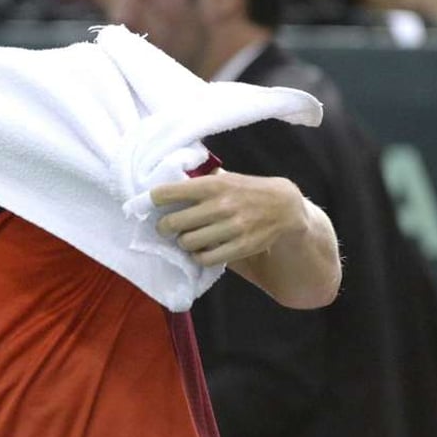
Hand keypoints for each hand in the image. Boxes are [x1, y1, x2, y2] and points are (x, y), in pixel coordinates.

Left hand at [150, 170, 305, 266]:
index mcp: (213, 185)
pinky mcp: (241, 246)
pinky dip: (198, 256)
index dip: (153, 200)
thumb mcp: (226, 178)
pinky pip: (205, 258)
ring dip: (182, 242)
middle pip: (172, 223)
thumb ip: (200, 180)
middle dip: (164, 227)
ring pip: (187, 242)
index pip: (168, 192)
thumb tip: (168, 182)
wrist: (285, 206)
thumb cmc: (247, 190)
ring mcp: (231, 227)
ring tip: (186, 238)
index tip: (151, 204)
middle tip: (164, 228)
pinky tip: (200, 251)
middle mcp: (220, 205)